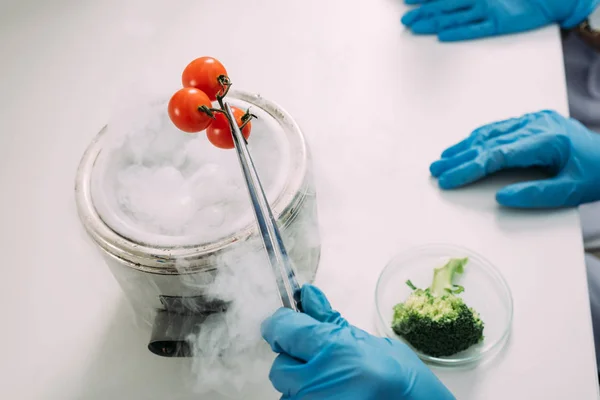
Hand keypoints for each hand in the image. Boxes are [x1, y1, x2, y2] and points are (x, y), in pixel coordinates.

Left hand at [261, 285, 454, 399]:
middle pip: (280, 365)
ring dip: (302, 385)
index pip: (282, 329)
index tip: (287, 326)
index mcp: (330, 349)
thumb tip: (307, 294)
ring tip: (332, 383)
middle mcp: (315, 380)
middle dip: (297, 361)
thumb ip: (328, 319)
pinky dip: (308, 398)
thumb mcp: (364, 339)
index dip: (282, 326)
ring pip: (287, 389)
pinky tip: (332, 394)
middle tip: (324, 363)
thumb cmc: (395, 374)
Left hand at [401, 0, 598, 41]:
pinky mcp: (499, 23)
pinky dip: (458, 32)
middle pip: (443, 5)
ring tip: (414, 27)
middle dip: (421, 12)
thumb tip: (448, 14)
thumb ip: (466, 0)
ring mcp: (488, 10)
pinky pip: (474, 29)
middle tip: (403, 20)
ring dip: (432, 22)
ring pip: (454, 16)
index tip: (405, 0)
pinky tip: (443, 36)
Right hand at [430, 110, 599, 207]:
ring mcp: (535, 120)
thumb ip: (536, 194)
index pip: (498, 154)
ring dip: (465, 146)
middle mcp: (537, 124)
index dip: (470, 168)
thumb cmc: (596, 174)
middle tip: (436, 171)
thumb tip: (501, 198)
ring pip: (491, 132)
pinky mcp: (534, 121)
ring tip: (443, 160)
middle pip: (489, 142)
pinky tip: (466, 146)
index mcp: (547, 140)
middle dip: (460, 158)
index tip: (449, 179)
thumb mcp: (571, 191)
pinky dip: (479, 138)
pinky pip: (500, 128)